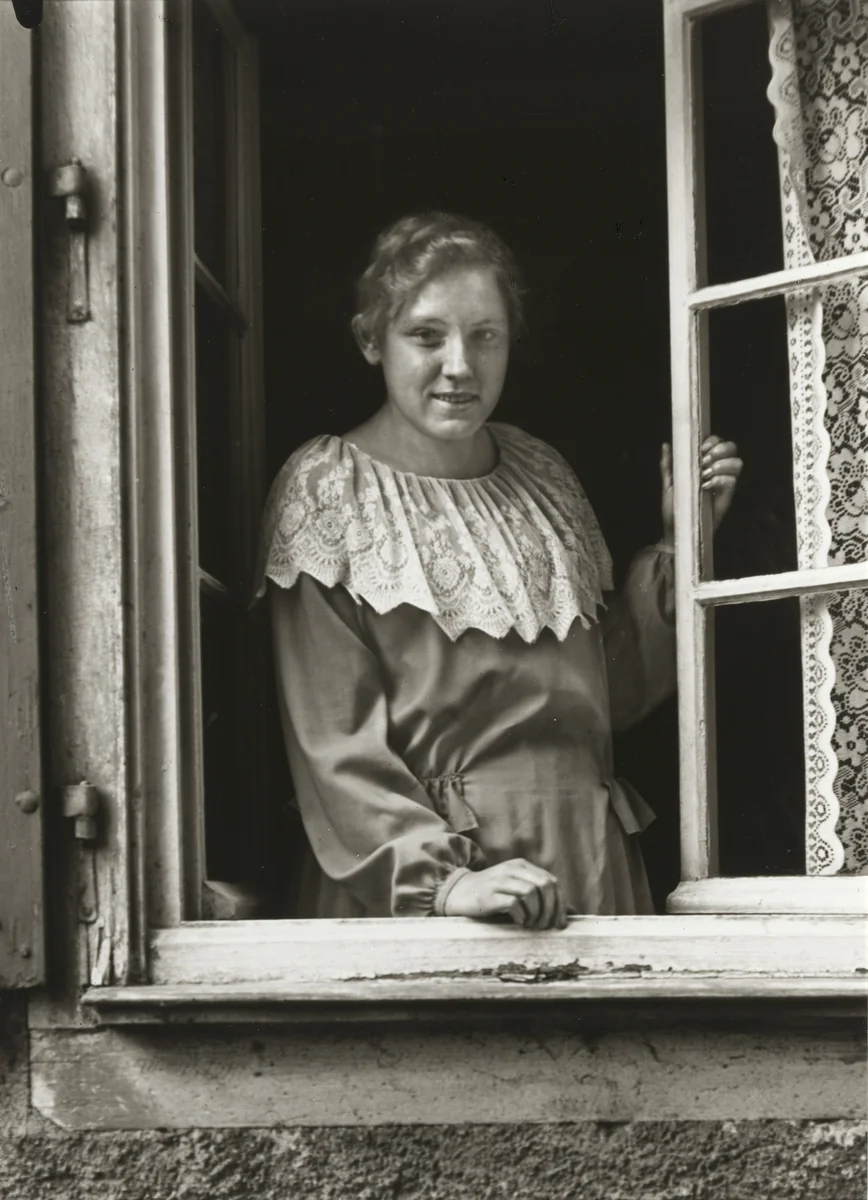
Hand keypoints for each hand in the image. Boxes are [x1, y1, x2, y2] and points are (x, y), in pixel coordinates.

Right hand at [442, 859, 567, 929]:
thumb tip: (572, 911)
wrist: (458, 893)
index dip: (560, 904)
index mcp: (521, 866)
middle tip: (545, 926)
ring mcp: (500, 881)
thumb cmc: (491, 894)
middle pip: (545, 885)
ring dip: (536, 914)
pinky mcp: (489, 895)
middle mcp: (512, 870)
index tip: (559, 924)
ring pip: (531, 892)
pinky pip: (514, 903)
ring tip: (530, 925)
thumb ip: (541, 897)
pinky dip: (521, 916)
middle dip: (551, 909)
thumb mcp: (517, 889)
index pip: (551, 881)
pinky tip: (518, 922)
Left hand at [660, 436, 742, 543]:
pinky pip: (733, 481)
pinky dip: (720, 480)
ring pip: (737, 463)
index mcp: (705, 464)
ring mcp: (724, 484)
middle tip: (704, 461)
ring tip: (704, 474)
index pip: (718, 443)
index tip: (700, 449)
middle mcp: (718, 471)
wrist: (677, 528)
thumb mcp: (668, 483)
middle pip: (732, 448)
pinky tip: (706, 486)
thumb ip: (668, 464)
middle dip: (719, 449)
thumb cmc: (674, 507)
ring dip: (722, 464)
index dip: (713, 441)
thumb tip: (666, 445)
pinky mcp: (726, 497)